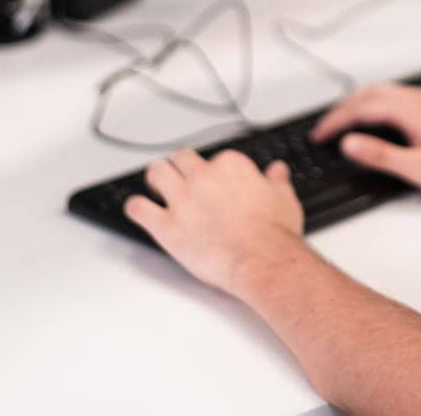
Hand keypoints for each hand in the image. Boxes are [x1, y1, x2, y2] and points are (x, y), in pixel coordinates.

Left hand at [124, 147, 304, 296]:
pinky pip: (138, 209)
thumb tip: (277, 171)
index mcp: (230, 166)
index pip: (214, 158)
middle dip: (180, 167)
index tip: (215, 183)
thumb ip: (276, 181)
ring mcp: (182, 200)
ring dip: (156, 179)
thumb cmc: (274, 235)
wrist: (263, 262)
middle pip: (181, 158)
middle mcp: (203, 176)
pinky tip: (139, 210)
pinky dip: (136, 208)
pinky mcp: (166, 226)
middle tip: (181, 179)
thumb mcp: (284, 199)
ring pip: (156, 172)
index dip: (214, 171)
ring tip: (158, 188)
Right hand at [309, 83, 420, 197]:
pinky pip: (395, 97)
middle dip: (343, 110)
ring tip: (342, 123)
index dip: (336, 121)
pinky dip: (375, 105)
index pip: (362, 108)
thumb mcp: (417, 168)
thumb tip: (349, 143)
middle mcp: (419, 98)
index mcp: (411, 109)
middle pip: (369, 94)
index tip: (319, 134)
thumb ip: (380, 154)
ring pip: (382, 93)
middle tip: (325, 129)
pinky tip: (374, 120)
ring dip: (358, 105)